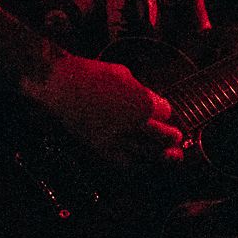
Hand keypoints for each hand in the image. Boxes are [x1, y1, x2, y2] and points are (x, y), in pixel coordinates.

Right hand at [29, 54, 184, 164]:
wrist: (62, 87)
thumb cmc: (91, 75)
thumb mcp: (123, 74)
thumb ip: (142, 90)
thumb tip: (153, 101)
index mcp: (142, 103)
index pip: (165, 112)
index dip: (166, 112)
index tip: (165, 113)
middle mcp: (134, 124)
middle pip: (163, 138)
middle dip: (171, 138)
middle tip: (176, 139)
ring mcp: (118, 138)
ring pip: (147, 153)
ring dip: (158, 154)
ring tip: (165, 154)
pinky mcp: (102, 148)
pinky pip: (125, 162)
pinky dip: (135, 162)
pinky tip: (138, 160)